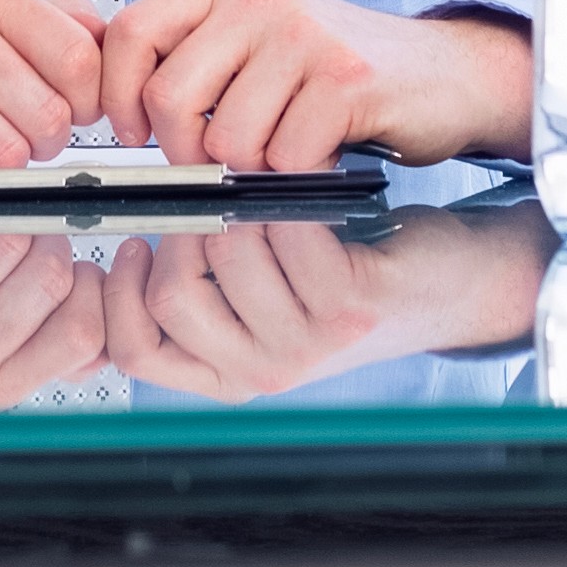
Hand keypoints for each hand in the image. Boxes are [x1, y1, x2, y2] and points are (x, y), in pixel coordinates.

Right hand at [0, 0, 109, 168]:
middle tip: (24, 129)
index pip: (78, 59)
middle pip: (48, 114)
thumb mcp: (1, 15)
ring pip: (8, 152)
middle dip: (47, 138)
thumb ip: (63, 21)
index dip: (88, 99)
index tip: (75, 107)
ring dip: (8, 161)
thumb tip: (108, 41)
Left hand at [0, 224, 111, 400]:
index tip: (83, 273)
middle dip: (53, 245)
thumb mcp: (10, 362)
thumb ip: (65, 353)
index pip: (83, 331)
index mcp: (2, 384)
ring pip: (7, 240)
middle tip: (36, 245)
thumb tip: (111, 332)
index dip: (93, 288)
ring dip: (11, 221)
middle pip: (49, 277)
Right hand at [96, 218, 481, 399]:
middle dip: (185, 233)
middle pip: (173, 297)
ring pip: (226, 253)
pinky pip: (283, 230)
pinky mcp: (347, 306)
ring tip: (267, 198)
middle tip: (215, 206)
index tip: (135, 242)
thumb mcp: (259, 301)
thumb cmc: (347, 278)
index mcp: (228, 376)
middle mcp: (263, 372)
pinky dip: (289, 195)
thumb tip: (124, 247)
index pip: (133, 349)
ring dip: (240, 206)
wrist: (449, 286)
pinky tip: (304, 190)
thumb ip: (198, 291)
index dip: (117, 293)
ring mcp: (306, 345)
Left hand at [99, 0, 529, 166]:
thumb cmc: (339, 73)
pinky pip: (284, 157)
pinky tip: (321, 155)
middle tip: (217, 164)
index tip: (133, 134)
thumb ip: (193, 59)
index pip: (132, 32)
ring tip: (284, 150)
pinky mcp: (346, 82)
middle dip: (184, 152)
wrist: (446, 75)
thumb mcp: (256, 45)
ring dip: (250, 168)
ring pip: (226, 139)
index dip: (117, 95)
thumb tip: (104, 97)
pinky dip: (298, 174)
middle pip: (169, 97)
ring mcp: (305, 38)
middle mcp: (261, 2)